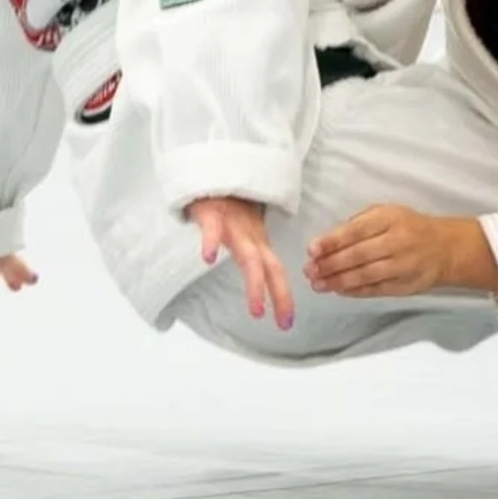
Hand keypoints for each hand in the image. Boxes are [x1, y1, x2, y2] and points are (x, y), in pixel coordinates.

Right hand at [185, 196, 294, 329]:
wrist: (211, 175)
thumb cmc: (227, 205)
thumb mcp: (244, 231)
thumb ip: (252, 253)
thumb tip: (261, 281)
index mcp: (257, 241)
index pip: (276, 271)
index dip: (284, 296)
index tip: (288, 323)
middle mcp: (250, 235)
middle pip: (270, 267)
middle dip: (279, 295)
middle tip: (283, 323)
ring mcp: (233, 224)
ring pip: (248, 254)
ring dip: (255, 282)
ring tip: (256, 309)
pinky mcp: (212, 213)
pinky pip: (212, 228)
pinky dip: (212, 242)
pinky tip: (209, 258)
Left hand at [304, 204, 468, 297]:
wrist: (444, 248)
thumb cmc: (408, 227)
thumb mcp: (388, 213)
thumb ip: (361, 222)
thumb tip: (329, 241)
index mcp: (391, 218)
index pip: (357, 230)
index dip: (333, 241)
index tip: (312, 250)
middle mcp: (398, 241)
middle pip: (359, 254)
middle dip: (331, 264)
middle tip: (309, 271)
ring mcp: (403, 265)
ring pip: (366, 275)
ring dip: (339, 281)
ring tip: (318, 284)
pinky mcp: (406, 285)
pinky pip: (376, 289)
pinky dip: (355, 291)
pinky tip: (339, 290)